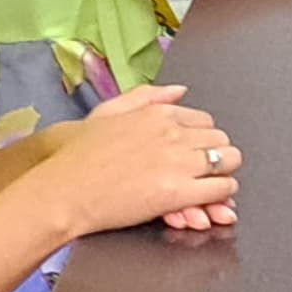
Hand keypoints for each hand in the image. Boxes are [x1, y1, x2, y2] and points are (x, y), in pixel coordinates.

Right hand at [38, 82, 238, 237]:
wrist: (63, 191)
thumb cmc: (77, 156)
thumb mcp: (108, 113)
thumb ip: (146, 98)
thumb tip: (180, 90)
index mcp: (158, 114)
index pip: (204, 121)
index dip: (202, 140)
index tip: (195, 153)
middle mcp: (172, 133)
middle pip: (220, 140)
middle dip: (216, 156)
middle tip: (205, 171)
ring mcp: (177, 162)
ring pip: (228, 161)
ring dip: (222, 174)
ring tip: (210, 185)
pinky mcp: (177, 192)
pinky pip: (221, 188)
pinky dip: (220, 195)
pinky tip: (209, 201)